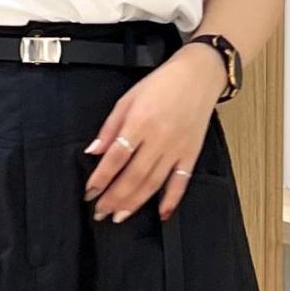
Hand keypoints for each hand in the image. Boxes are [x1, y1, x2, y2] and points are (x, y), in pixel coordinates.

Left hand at [82, 44, 229, 221]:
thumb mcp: (128, 97)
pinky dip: (171, 199)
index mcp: (140, 121)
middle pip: (134, 175)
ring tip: (119, 216)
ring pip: (154, 182)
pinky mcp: (191, 153)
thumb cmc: (162, 83)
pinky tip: (160, 213)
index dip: (101, 178)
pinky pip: (181, 181)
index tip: (90, 192)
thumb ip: (110, 127)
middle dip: (114, 197)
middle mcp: (159, 138)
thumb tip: (93, 152)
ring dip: (135, 203)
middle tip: (100, 212)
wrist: (199, 75)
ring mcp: (177, 148)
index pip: (116, 157)